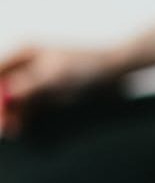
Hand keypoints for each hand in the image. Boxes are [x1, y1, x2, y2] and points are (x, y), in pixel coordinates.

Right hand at [0, 45, 121, 136]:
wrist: (115, 69)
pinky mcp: (48, 92)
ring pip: (13, 98)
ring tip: (10, 130)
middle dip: (1, 106)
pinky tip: (20, 126)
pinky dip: (23, 115)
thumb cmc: (87, 66)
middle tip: (3, 127)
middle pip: (2, 87)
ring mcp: (36, 78)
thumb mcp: (55, 76)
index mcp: (23, 52)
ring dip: (10, 113)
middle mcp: (25, 64)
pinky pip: (28, 105)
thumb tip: (6, 97)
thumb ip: (28, 86)